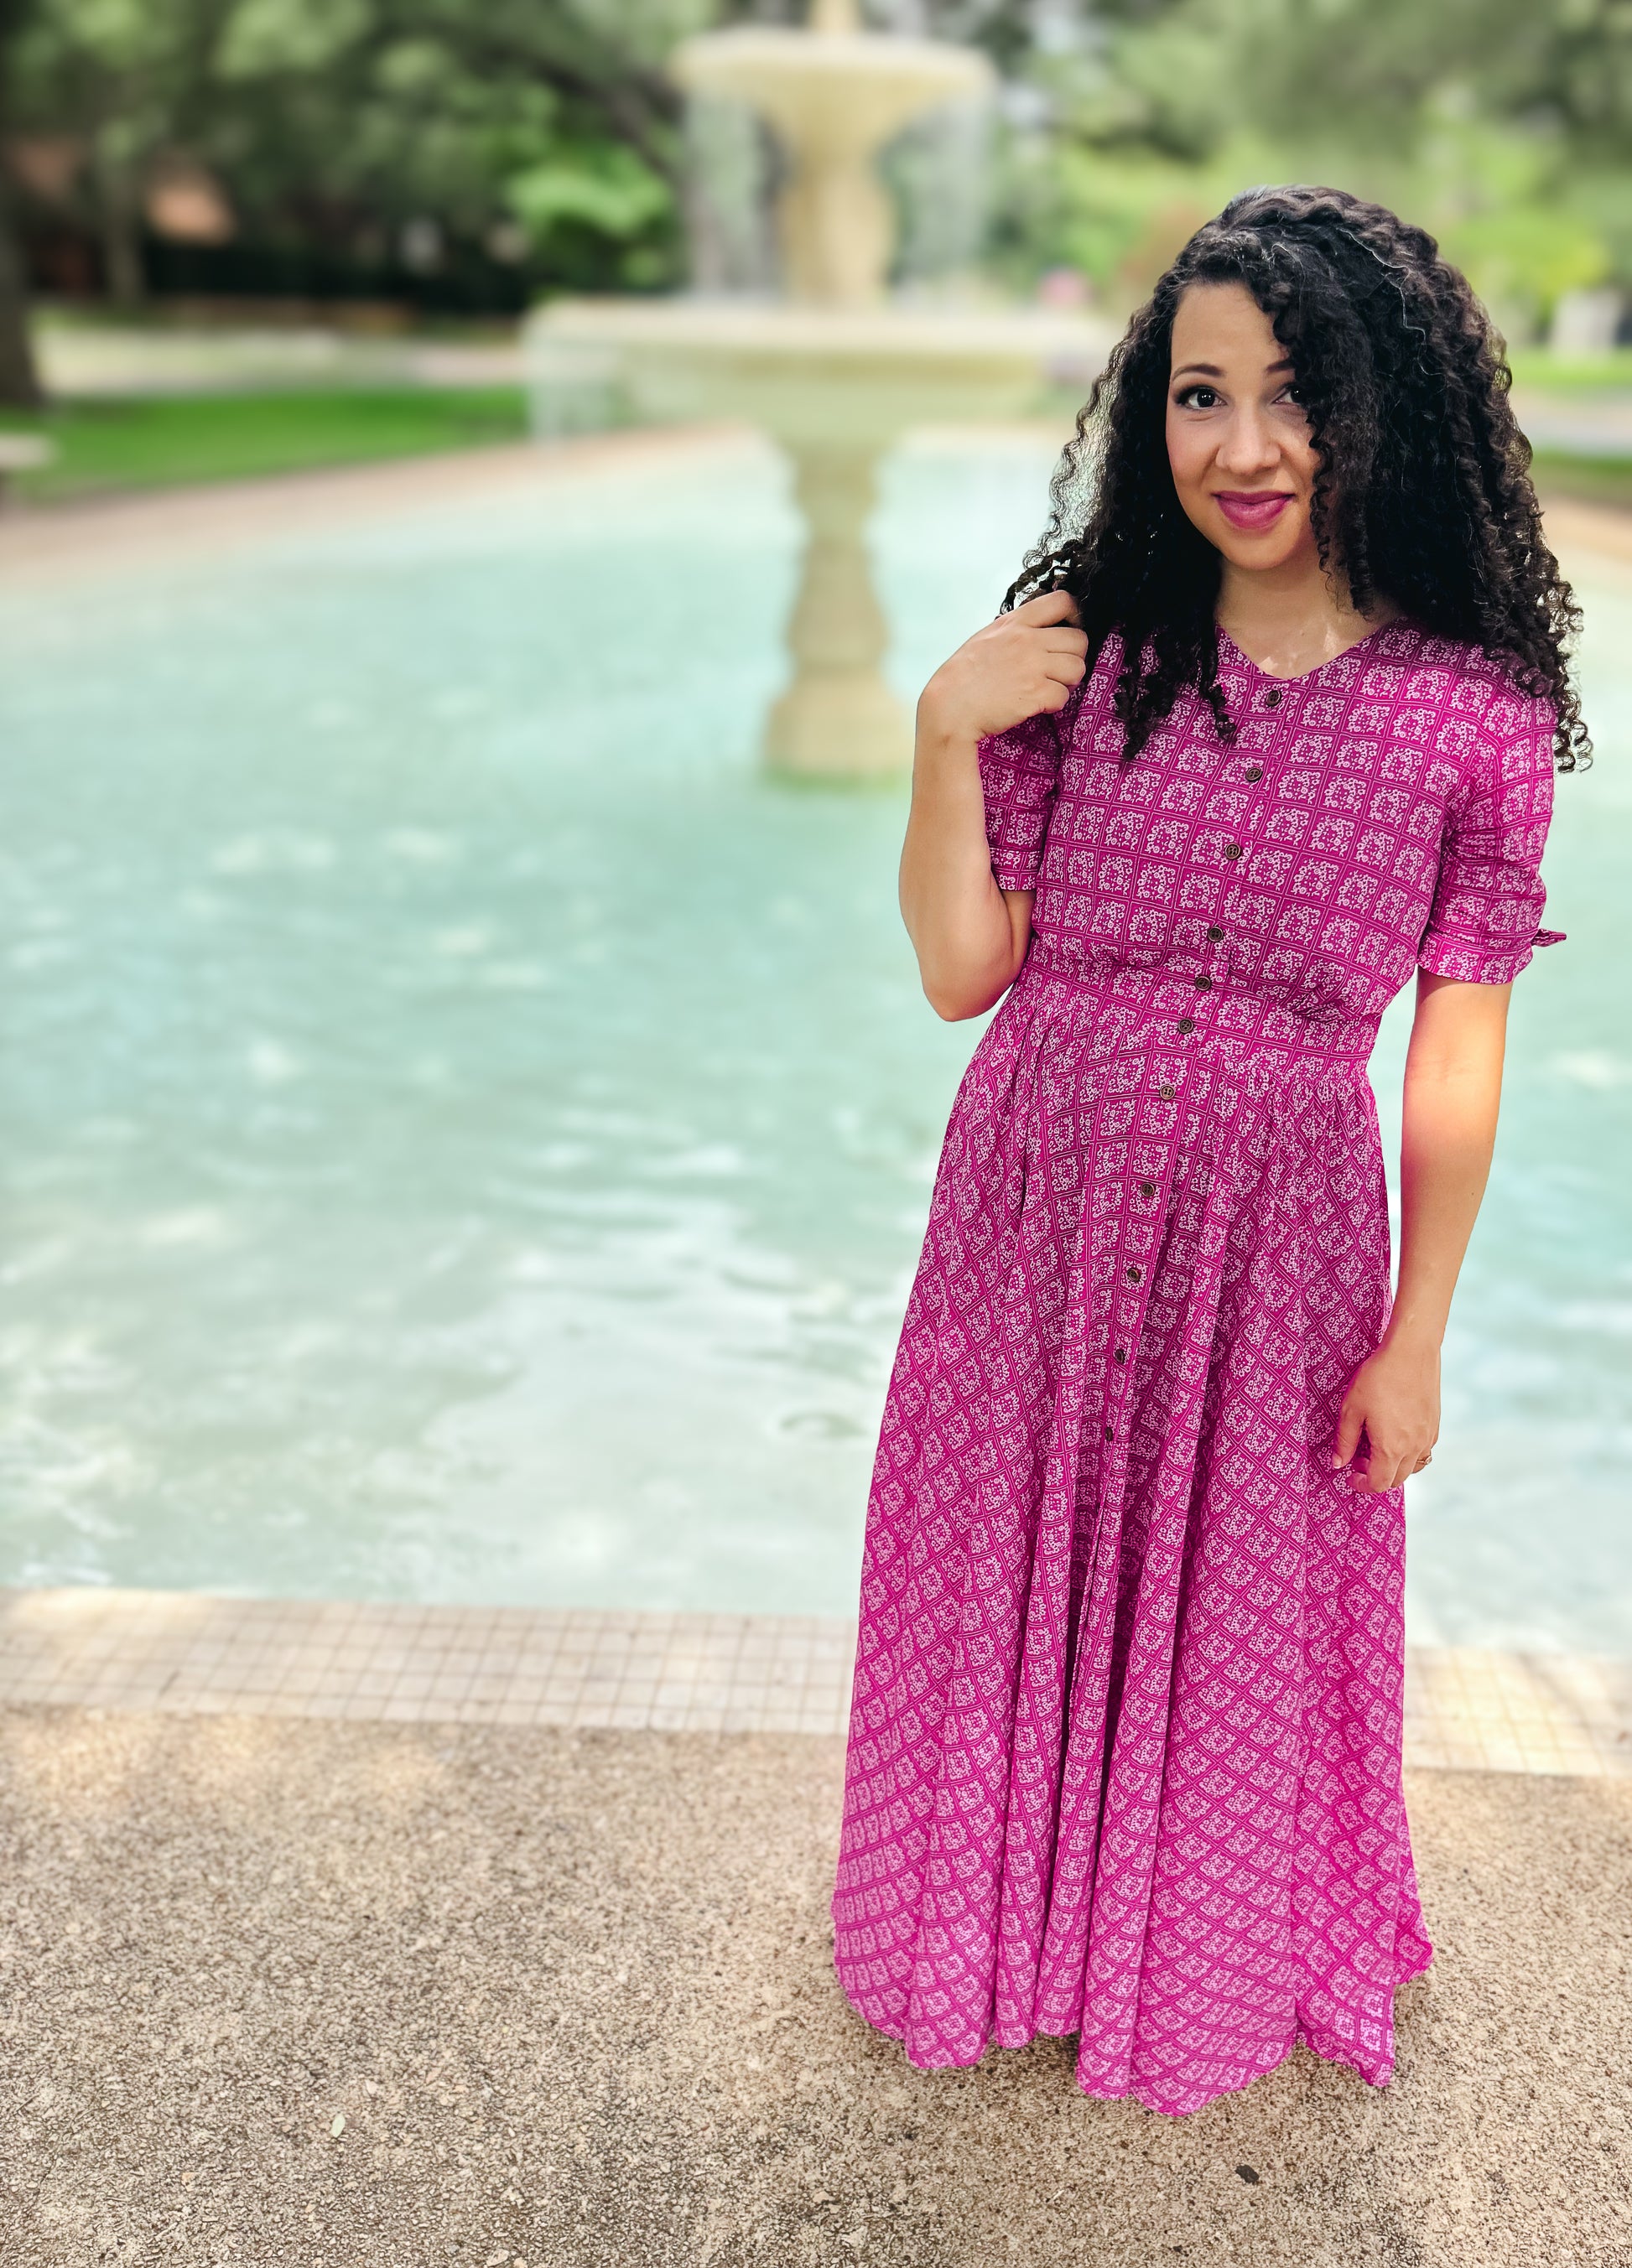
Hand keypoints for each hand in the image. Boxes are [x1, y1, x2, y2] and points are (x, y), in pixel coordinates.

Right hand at [917, 589, 1087, 744]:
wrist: (950, 707)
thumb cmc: (963, 676)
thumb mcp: (986, 637)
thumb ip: (1014, 629)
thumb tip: (1038, 628)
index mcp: (1015, 622)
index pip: (1062, 601)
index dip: (1075, 616)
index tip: (1069, 630)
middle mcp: (1027, 640)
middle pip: (1079, 640)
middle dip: (1074, 657)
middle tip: (1060, 669)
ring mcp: (1033, 667)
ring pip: (1077, 668)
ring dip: (1068, 681)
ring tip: (1050, 687)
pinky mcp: (1035, 694)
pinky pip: (1063, 696)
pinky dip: (1055, 704)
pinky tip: (1039, 704)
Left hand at [1333, 1333, 1439, 1492]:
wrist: (1411, 1352)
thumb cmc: (1378, 1378)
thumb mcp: (1351, 1409)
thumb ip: (1344, 1441)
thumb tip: (1338, 1464)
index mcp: (1392, 1448)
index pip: (1378, 1484)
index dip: (1361, 1485)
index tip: (1349, 1476)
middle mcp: (1414, 1447)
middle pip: (1396, 1479)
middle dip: (1375, 1476)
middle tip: (1358, 1458)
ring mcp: (1428, 1437)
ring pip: (1413, 1467)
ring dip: (1393, 1467)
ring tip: (1376, 1447)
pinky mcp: (1435, 1425)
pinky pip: (1423, 1451)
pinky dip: (1408, 1453)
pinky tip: (1395, 1433)